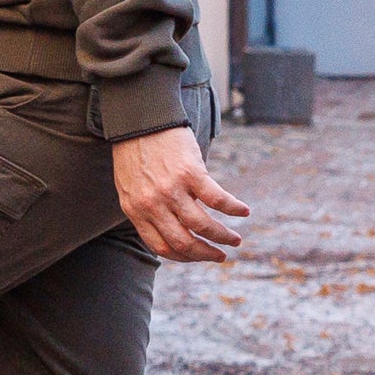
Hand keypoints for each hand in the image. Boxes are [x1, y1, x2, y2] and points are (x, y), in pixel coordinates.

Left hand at [113, 125, 248, 261]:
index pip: (161, 246)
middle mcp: (152, 204)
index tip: (198, 256)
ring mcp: (171, 190)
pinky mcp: (190, 173)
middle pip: (183, 242)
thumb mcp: (131, 185)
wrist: (139, 117)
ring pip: (202, 226)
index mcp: (135, 210)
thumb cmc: (135, 151)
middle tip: (222, 256)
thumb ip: (146, 208)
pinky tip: (243, 211)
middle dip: (206, 254)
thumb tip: (169, 227)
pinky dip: (233, 208)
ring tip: (235, 239)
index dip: (183, 257)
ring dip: (223, 237)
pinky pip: (217, 199)